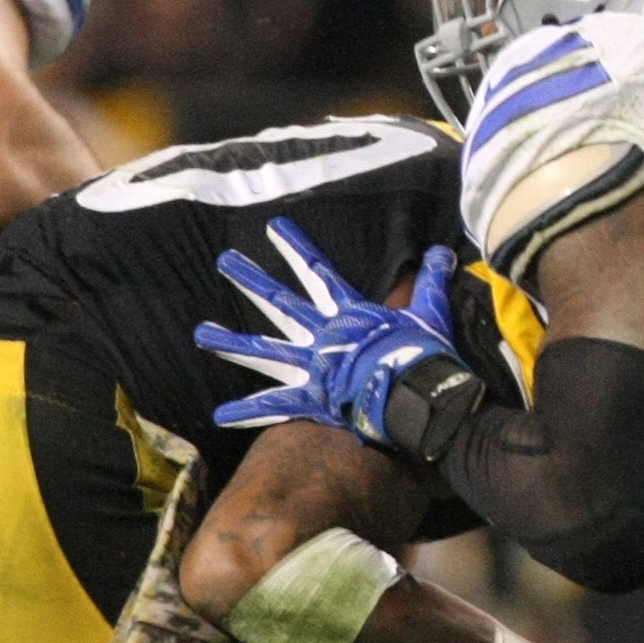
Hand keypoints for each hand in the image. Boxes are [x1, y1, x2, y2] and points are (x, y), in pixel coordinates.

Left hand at [200, 218, 462, 442]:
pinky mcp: (311, 398)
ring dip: (230, 342)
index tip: (273, 228)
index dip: (295, 248)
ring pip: (263, 350)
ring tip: (200, 334)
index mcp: (349, 313)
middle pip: (280, 302)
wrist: (418, 396)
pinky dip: (246, 411)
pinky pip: (273, 405)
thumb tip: (443, 251)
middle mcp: (322, 334)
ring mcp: (312, 366)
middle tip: (225, 261)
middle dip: (251, 280)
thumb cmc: (424, 354)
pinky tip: (218, 415)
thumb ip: (432, 280)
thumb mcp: (432, 310)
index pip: (317, 271)